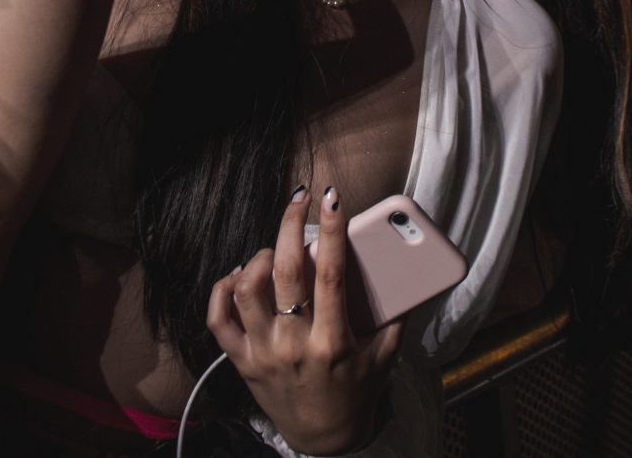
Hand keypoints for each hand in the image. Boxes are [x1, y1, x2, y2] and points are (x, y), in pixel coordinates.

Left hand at [208, 186, 403, 454]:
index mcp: (333, 343)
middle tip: (299, 200)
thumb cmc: (356, 393)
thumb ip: (397, 316)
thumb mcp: (385, 357)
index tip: (333, 198)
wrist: (324, 440)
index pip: (330, 273)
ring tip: (274, 247)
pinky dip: (223, 289)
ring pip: (247, 289)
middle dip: (289, 225)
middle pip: (284, 271)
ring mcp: (263, 353)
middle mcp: (294, 345)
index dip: (331, 230)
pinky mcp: (241, 362)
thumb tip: (412, 270)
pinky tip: (240, 274)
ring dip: (258, 257)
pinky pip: (219, 319)